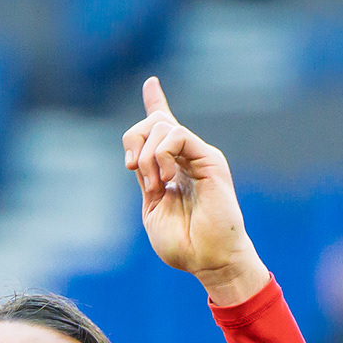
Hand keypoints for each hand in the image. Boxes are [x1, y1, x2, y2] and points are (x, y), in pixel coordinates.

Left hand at [121, 76, 267, 305]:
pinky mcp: (209, 158)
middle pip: (151, 121)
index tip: (151, 82)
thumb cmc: (183, 244)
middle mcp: (185, 157)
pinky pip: (177, 134)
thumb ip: (147, 180)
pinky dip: (162, 153)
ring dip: (147, 155)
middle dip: (133, 140)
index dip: (155, 102)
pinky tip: (166, 177)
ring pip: (161, 125)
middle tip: (134, 171)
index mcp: (171, 168)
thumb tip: (140, 157)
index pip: (162, 127)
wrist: (209, 259)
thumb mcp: (153, 210)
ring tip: (157, 184)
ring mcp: (198, 156)